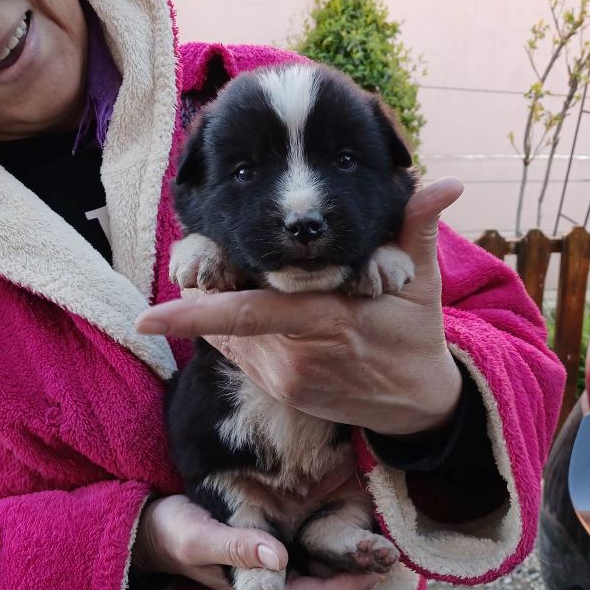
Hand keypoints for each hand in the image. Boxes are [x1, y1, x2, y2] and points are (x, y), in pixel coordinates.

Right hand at [133, 494, 380, 589]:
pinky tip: (358, 505)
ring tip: (387, 530)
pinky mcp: (276, 536)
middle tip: (396, 548)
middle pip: (331, 581)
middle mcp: (277, 577)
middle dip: (363, 569)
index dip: (352, 585)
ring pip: (326, 561)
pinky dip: (338, 530)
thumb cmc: (172, 534)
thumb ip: (235, 548)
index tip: (382, 567)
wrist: (151, 525)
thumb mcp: (199, 537)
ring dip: (355, 550)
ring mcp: (277, 558)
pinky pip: (314, 538)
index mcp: (261, 588)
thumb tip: (278, 557)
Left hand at [137, 179, 464, 435]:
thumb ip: (417, 228)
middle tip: (191, 261)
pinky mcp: (278, 391)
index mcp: (328, 324)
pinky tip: (240, 305)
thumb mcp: (422, 283)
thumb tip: (445, 183)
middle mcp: (296, 358)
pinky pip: (237, 353)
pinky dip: (229, 327)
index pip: (251, 314)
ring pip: (227, 335)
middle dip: (203, 291)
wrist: (417, 406)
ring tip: (223, 277)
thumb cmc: (416, 338)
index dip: (195, 314)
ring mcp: (284, 380)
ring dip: (216, 307)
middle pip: (227, 318)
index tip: (145, 318)